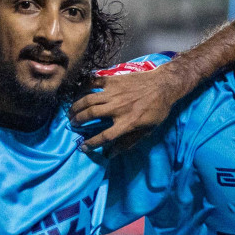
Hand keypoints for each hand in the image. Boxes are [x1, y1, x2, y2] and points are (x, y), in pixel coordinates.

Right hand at [67, 63, 193, 150]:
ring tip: (71, 111)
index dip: (92, 143)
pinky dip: (83, 86)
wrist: (163, 85)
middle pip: (90, 114)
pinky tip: (79, 92)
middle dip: (77, 120)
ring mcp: (114, 93)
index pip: (104, 136)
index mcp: (127, 122)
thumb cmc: (157, 110)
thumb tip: (111, 154)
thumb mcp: (148, 130)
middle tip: (72, 124)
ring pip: (88, 99)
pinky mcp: (113, 80)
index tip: (83, 147)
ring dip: (76, 106)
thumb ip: (129, 142)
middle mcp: (118, 108)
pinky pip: (93, 82)